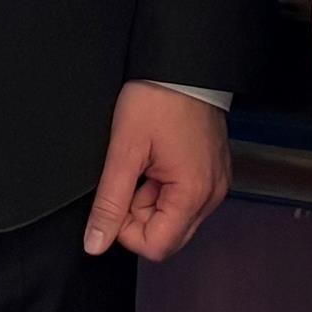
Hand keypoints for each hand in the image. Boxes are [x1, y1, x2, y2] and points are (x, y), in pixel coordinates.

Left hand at [82, 82, 227, 262]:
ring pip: (175, 219)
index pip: (156, 246)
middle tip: (132, 176)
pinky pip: (185, 200)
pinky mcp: (213, 173)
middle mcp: (212, 195)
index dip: (126, 230)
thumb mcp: (124, 150)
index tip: (117, 197)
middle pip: (168, 237)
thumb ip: (109, 202)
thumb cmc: (158, 97)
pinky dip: (165, 188)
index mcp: (193, 193)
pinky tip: (159, 159)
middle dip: (139, 215)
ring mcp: (216, 184)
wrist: (182, 64)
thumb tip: (95, 243)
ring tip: (146, 161)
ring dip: (151, 200)